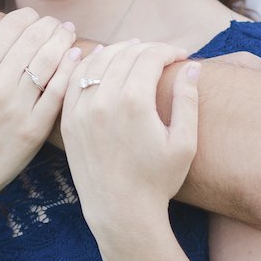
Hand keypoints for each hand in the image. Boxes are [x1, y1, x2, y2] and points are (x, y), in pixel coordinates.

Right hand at [0, 8, 80, 204]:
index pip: (11, 27)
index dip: (27, 16)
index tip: (35, 17)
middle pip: (34, 40)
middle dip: (49, 25)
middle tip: (57, 23)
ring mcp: (18, 106)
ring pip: (49, 61)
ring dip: (62, 42)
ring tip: (68, 34)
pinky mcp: (34, 127)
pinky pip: (58, 92)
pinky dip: (69, 71)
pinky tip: (76, 58)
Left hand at [61, 41, 197, 232]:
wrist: (120, 212)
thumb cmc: (158, 181)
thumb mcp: (184, 142)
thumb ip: (187, 100)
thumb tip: (191, 67)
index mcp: (134, 102)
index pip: (150, 56)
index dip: (169, 50)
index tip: (181, 55)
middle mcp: (103, 100)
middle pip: (125, 54)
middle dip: (147, 48)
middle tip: (161, 54)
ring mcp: (81, 109)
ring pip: (98, 61)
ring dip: (118, 51)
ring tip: (134, 52)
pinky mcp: (68, 120)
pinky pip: (75, 80)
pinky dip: (88, 65)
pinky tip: (101, 60)